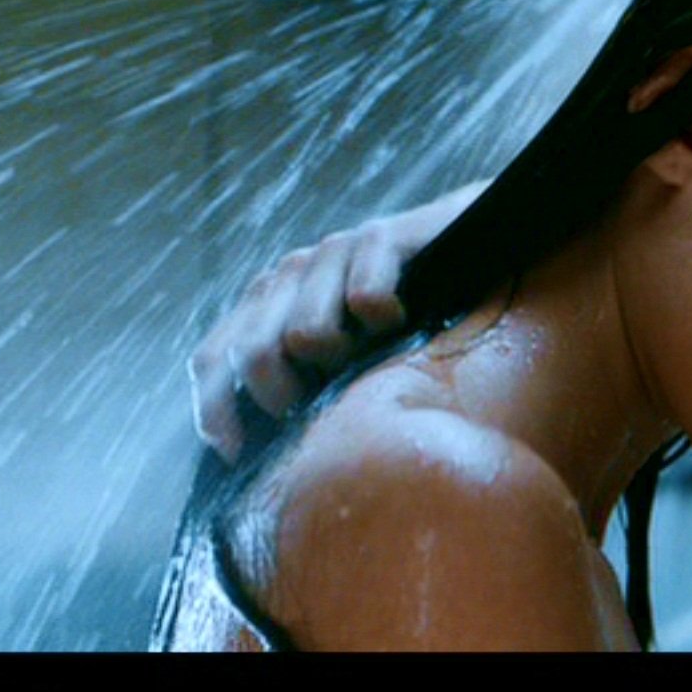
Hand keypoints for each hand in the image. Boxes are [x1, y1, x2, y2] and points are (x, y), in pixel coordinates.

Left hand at [189, 178, 491, 462]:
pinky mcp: (378, 236)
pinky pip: (366, 298)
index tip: (241, 454)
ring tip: (377, 352)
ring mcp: (331, 251)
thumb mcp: (345, 363)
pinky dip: (386, 319)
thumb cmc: (407, 322)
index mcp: (267, 303)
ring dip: (346, 358)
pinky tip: (408, 319)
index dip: (216, 410)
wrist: (478, 251)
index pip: (213, 358)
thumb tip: (252, 455)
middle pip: (252, 354)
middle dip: (286, 395)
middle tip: (331, 406)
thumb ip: (300, 387)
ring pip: (306, 333)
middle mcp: (289, 273)